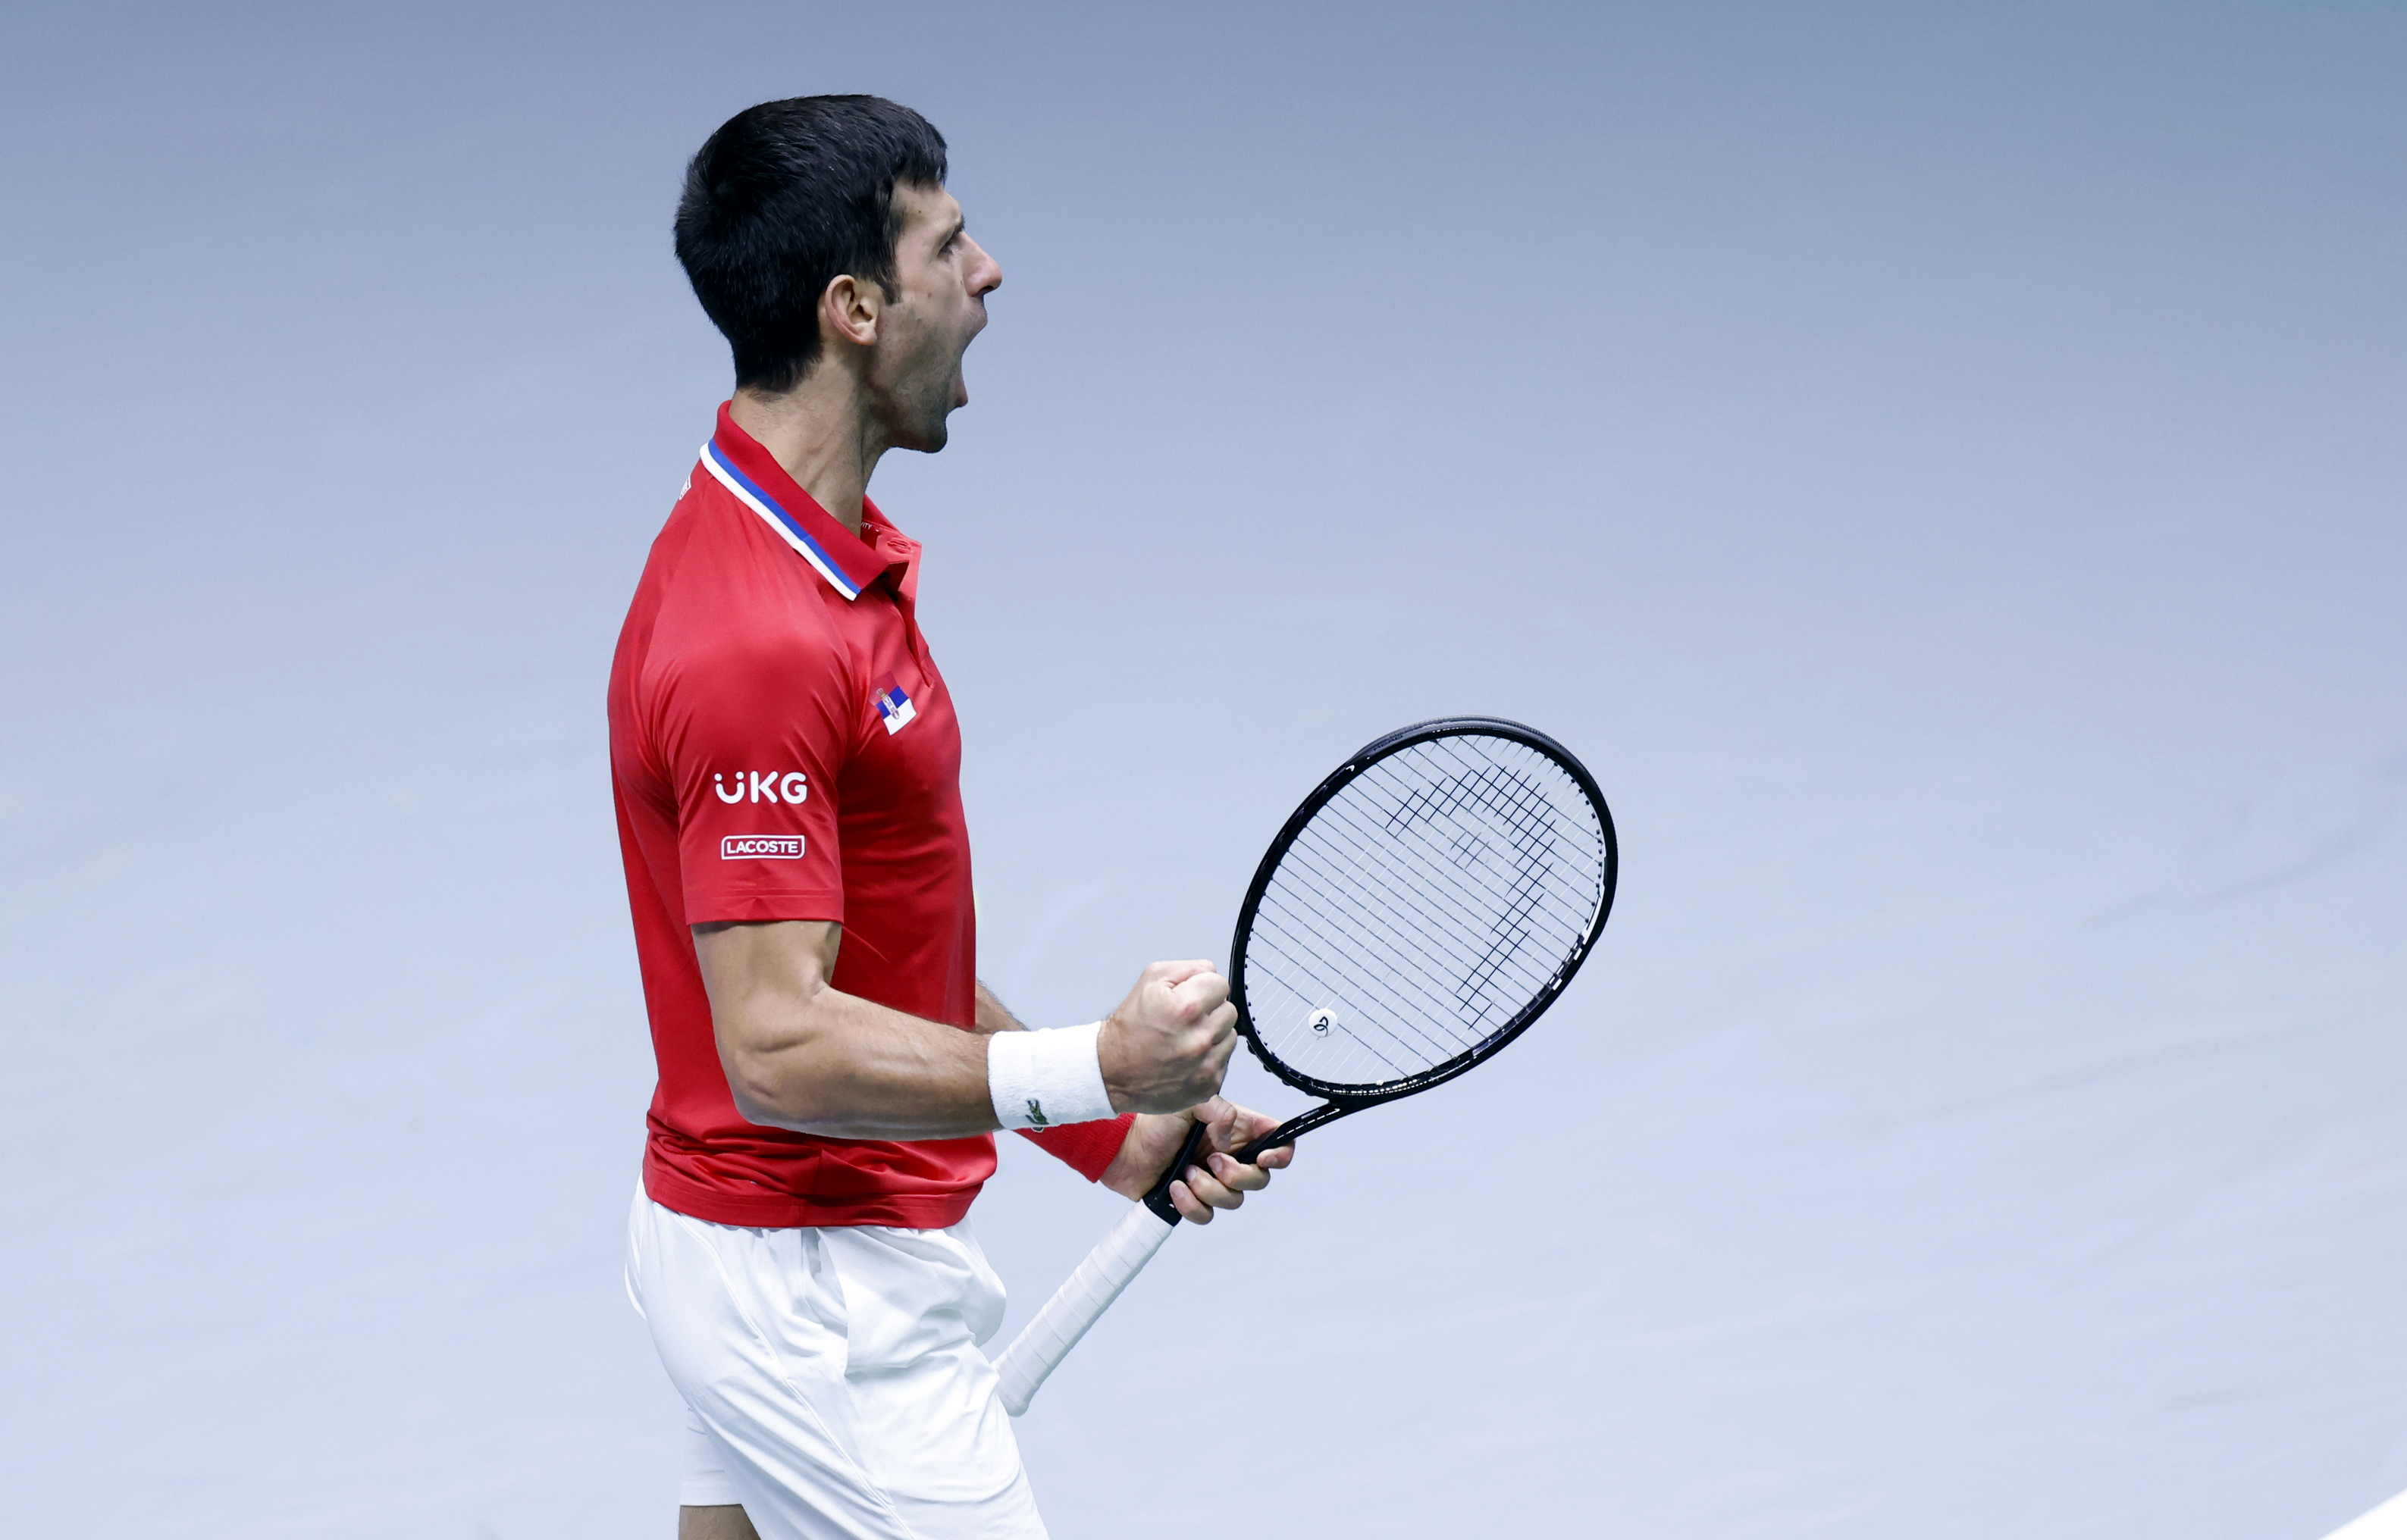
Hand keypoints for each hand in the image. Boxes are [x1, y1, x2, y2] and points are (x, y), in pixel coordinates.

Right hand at [1096, 960, 1237, 1113]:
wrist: (1112, 1072)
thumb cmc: (1129, 1028)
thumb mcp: (1150, 981)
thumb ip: (1188, 969)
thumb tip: (1212, 971)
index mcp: (1186, 1008)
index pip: (1221, 985)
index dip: (1204, 987)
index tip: (1191, 997)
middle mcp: (1199, 1039)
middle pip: (1229, 1010)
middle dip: (1210, 1010)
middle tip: (1186, 1020)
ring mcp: (1206, 1065)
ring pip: (1230, 1036)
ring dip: (1213, 1034)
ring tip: (1186, 1038)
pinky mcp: (1209, 1086)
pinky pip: (1224, 1061)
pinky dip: (1210, 1057)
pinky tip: (1188, 1057)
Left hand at [1100, 1097, 1295, 1222]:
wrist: (1122, 1148)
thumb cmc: (1154, 1122)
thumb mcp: (1189, 1102)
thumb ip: (1219, 1111)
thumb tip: (1230, 1142)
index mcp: (1236, 1130)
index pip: (1278, 1141)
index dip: (1282, 1153)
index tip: (1265, 1157)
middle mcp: (1230, 1156)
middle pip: (1260, 1179)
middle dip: (1238, 1175)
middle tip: (1213, 1161)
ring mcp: (1212, 1180)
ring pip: (1234, 1200)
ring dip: (1209, 1188)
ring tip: (1186, 1172)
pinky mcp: (1194, 1200)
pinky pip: (1207, 1215)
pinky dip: (1191, 1205)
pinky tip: (1174, 1188)